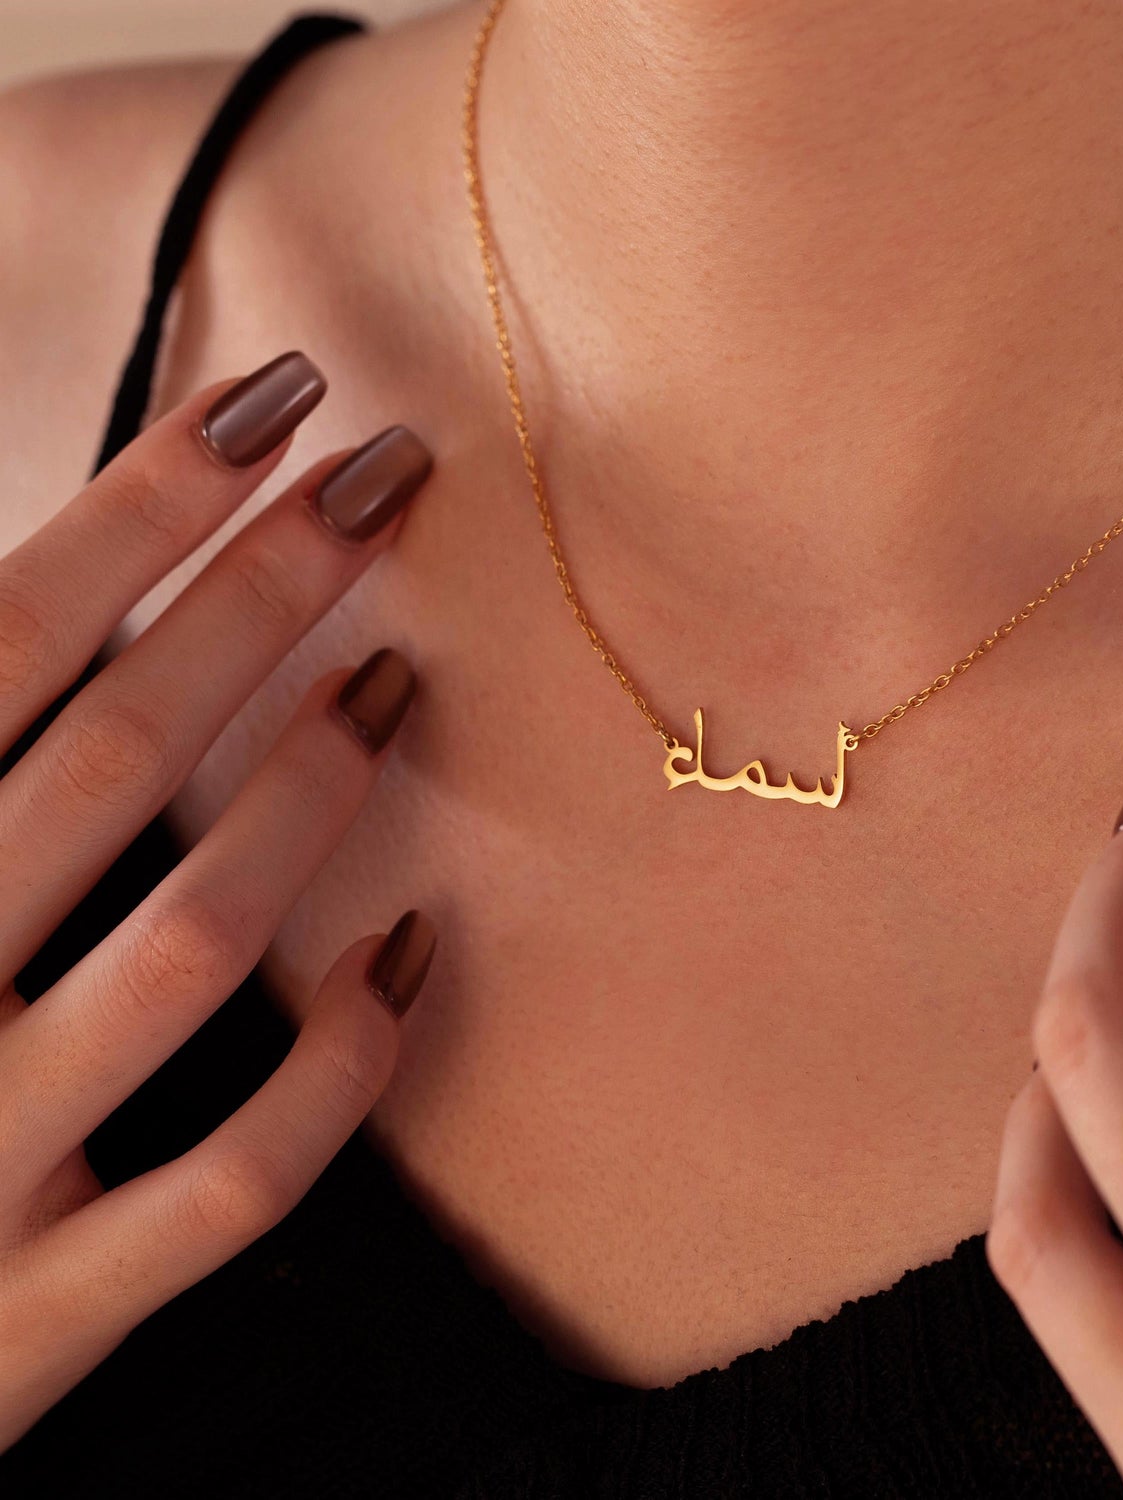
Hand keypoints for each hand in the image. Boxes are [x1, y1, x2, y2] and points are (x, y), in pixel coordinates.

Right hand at [0, 352, 438, 1451]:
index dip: (142, 504)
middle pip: (116, 754)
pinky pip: (235, 1183)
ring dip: (310, 795)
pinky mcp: (37, 1322)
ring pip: (196, 943)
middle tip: (389, 480)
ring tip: (402, 680)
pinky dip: (339, 1067)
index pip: (4, 647)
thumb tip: (45, 605)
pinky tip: (413, 951)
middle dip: (261, 596)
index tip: (272, 401)